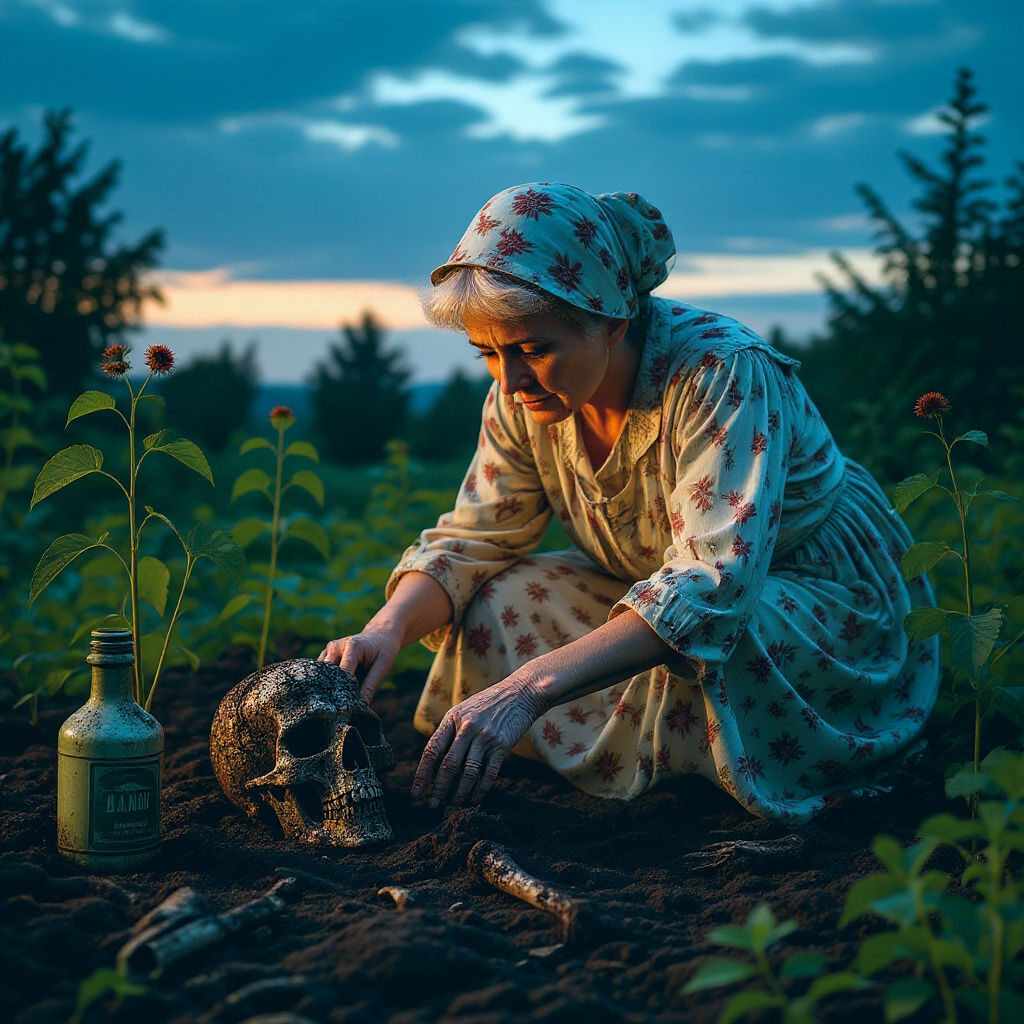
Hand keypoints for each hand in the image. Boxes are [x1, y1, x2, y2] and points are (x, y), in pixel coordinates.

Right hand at [318, 629, 399, 702]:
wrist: (380, 633)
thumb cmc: (384, 649)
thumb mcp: (383, 666)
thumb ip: (370, 685)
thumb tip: (361, 706)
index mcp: (352, 647)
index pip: (342, 674)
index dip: (343, 692)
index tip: (345, 708)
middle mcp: (335, 647)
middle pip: (327, 675)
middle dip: (332, 691)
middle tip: (339, 707)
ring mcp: (328, 650)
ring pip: (321, 675)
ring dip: (328, 687)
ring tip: (336, 700)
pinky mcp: (325, 656)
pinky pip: (322, 673)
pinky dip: (327, 682)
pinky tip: (335, 691)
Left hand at [412, 675, 548, 807]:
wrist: (521, 692)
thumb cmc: (488, 704)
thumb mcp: (464, 710)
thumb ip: (449, 731)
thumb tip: (433, 762)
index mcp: (452, 718)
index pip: (432, 750)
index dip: (422, 773)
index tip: (416, 792)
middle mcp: (466, 727)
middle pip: (448, 764)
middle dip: (438, 788)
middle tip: (432, 805)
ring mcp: (485, 736)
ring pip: (468, 772)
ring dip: (459, 792)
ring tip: (454, 805)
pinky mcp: (502, 744)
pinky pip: (489, 773)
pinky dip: (481, 789)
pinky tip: (475, 798)